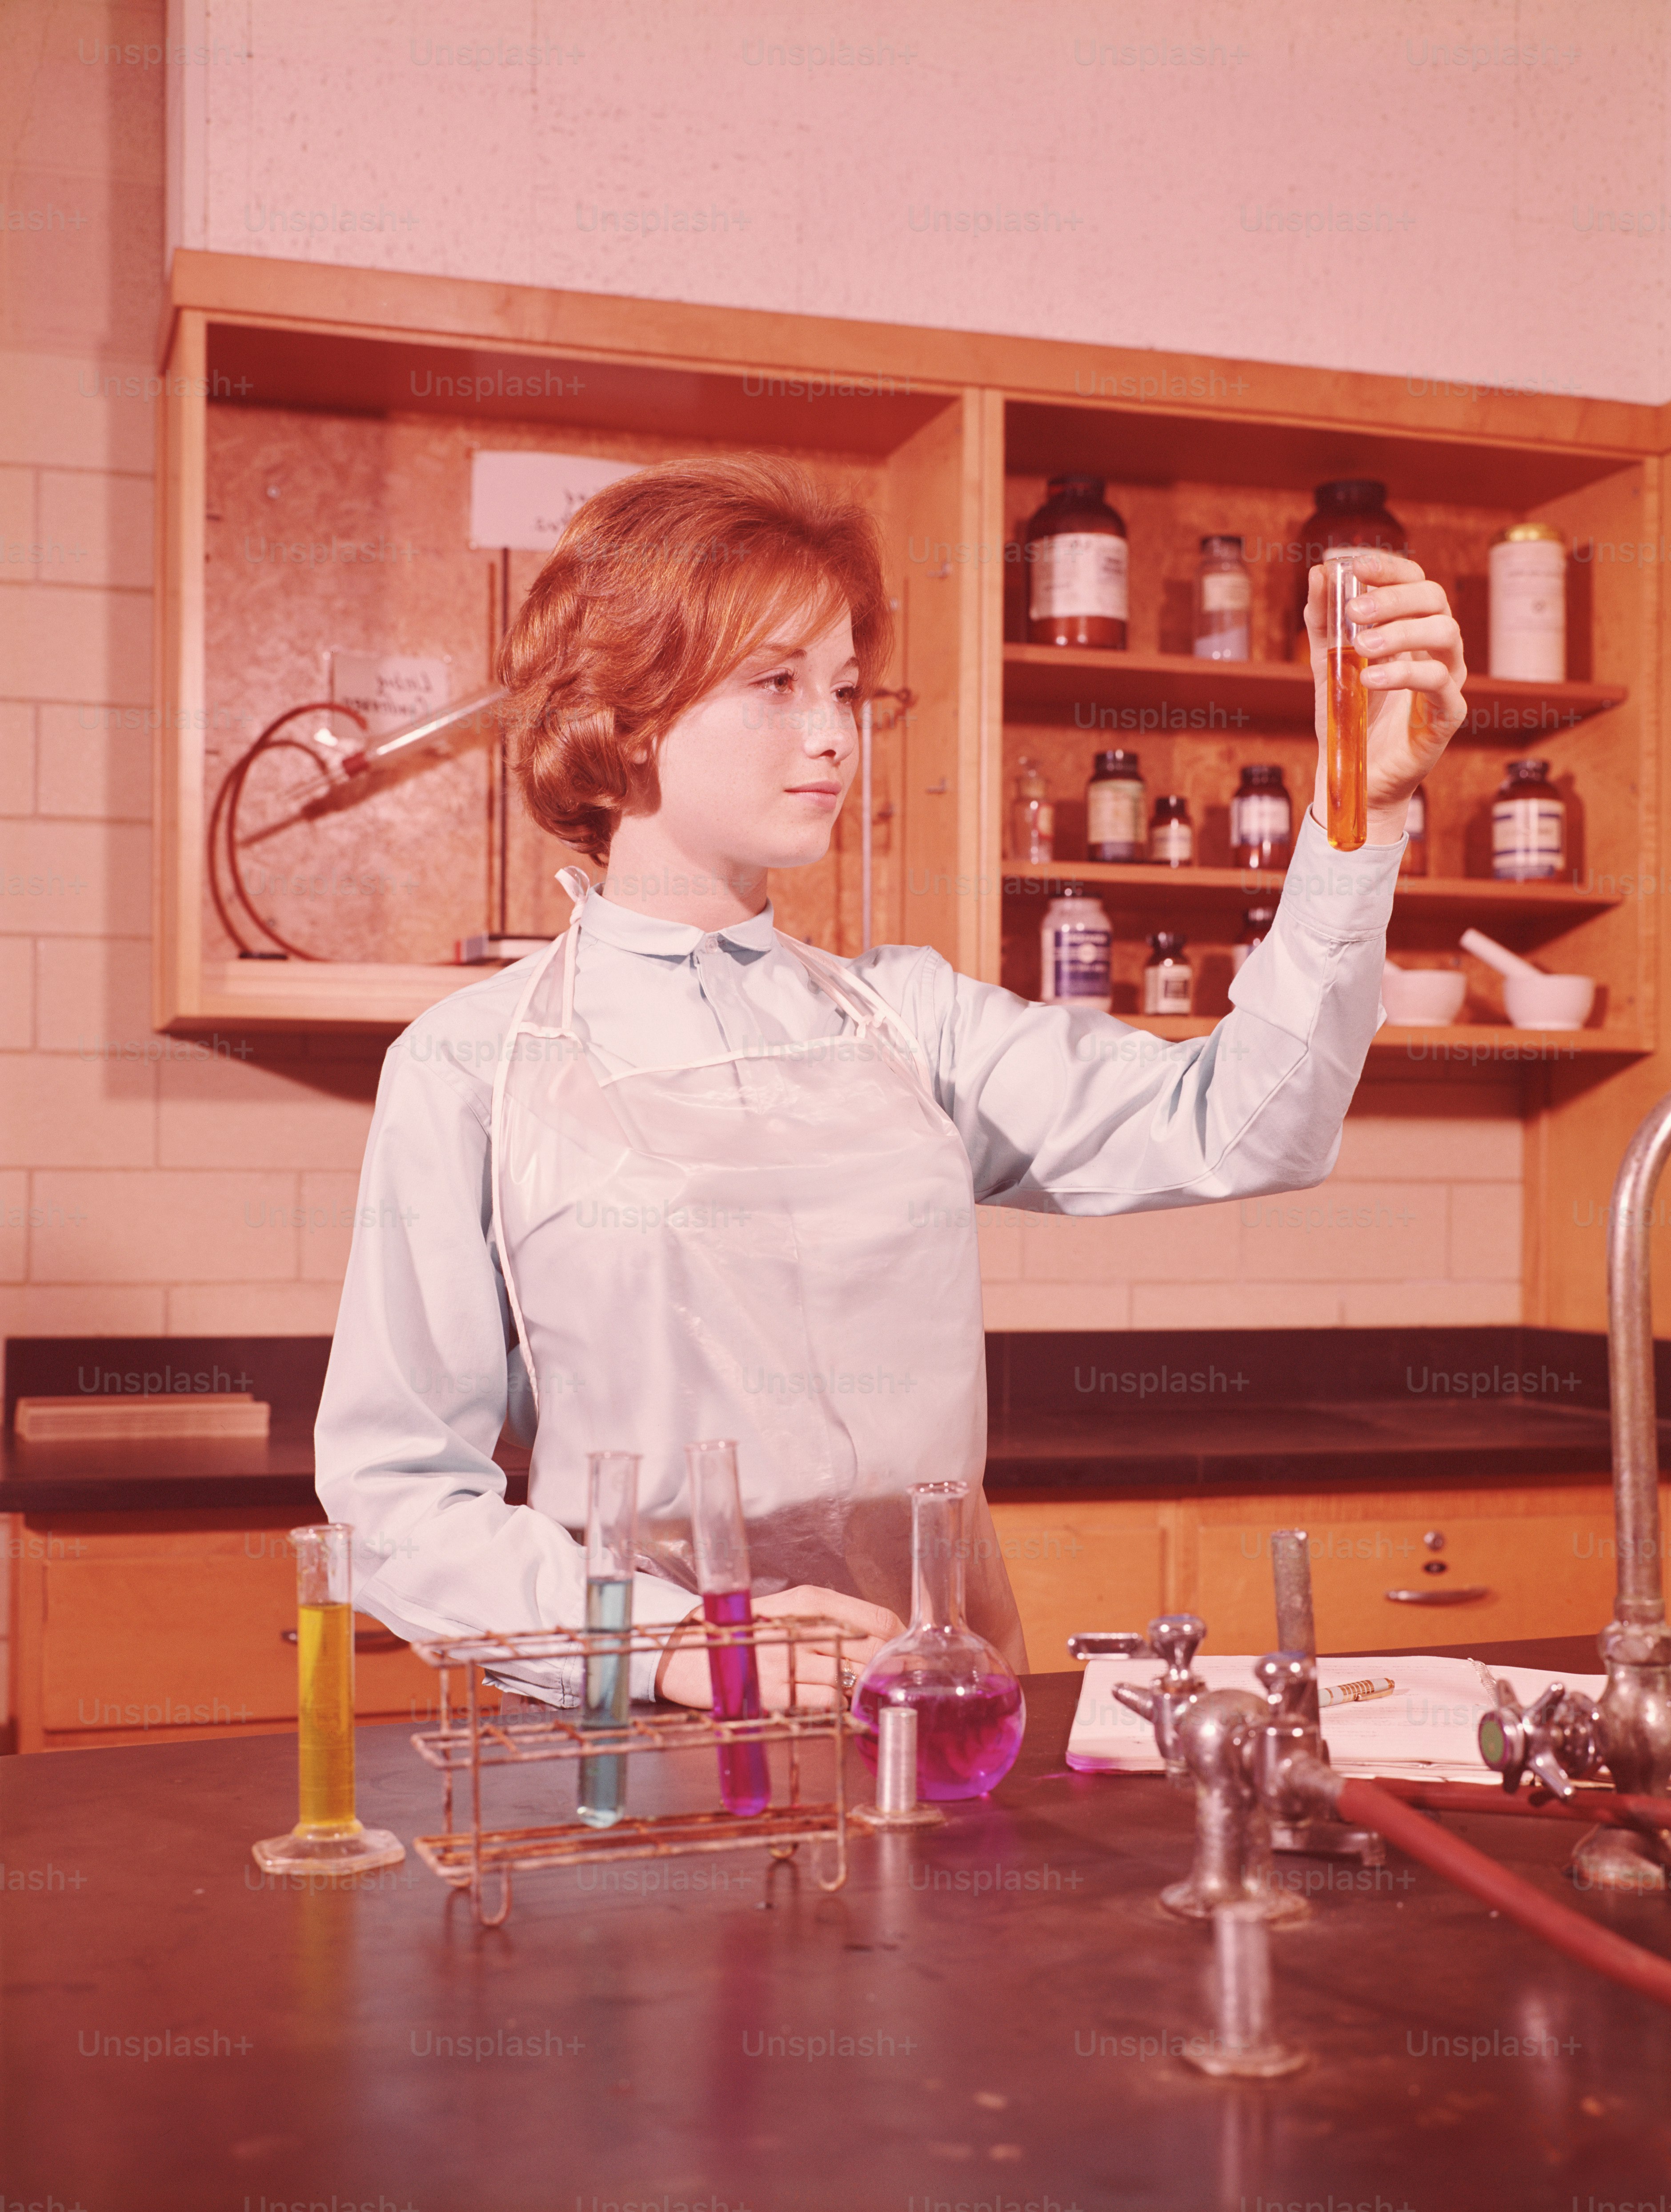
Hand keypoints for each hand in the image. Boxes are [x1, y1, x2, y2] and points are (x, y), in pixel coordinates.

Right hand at [654, 1585, 903, 1710]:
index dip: (901, 1641)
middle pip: (870, 1652)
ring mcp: (787, 1663)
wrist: (690, 1653)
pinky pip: (824, 1704)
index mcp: (809, 1602)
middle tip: (900, 1683)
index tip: (912, 1657)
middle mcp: (800, 1628)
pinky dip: (841, 1709)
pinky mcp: (774, 1695)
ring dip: (865, 1693)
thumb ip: (832, 1621)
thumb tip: (883, 1641)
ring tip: (870, 1698)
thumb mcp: (790, 1613)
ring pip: (850, 1681)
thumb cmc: (748, 1633)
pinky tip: (845, 1710)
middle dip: (889, 1670)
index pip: (877, 1619)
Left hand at [1302, 549, 1466, 844]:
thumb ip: (1323, 622)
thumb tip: (1318, 572)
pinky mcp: (1448, 713)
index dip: (1390, 569)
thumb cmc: (1347, 717)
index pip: (1415, 582)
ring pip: (1445, 634)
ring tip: (1361, 647)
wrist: (1352, 773)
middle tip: (1355, 609)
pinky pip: (1439, 682)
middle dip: (1394, 597)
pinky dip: (1404, 674)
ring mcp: (1447, 679)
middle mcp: (1435, 649)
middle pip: (1434, 599)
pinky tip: (1370, 679)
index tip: (1356, 566)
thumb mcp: (1326, 664)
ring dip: (1401, 632)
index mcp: (1410, 630)